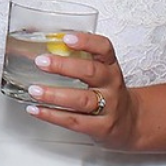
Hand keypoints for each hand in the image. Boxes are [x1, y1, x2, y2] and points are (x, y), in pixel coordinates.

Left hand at [23, 32, 139, 148]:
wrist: (130, 121)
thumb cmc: (108, 91)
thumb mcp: (101, 71)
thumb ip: (78, 59)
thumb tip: (42, 46)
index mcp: (110, 66)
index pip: (104, 48)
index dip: (86, 41)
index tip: (66, 38)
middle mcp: (111, 85)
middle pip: (91, 72)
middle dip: (63, 66)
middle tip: (41, 62)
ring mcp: (108, 107)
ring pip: (82, 100)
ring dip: (54, 95)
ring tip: (35, 91)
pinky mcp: (101, 127)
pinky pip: (74, 121)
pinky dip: (52, 115)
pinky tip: (36, 109)